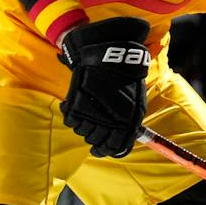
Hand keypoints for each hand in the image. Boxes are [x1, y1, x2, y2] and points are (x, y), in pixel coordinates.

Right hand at [57, 16, 152, 157]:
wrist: (109, 54)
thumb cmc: (123, 77)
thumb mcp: (135, 101)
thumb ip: (128, 123)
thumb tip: (121, 143)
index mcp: (128, 122)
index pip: (115, 147)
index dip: (106, 150)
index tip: (100, 149)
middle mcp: (110, 121)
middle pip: (96, 141)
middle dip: (93, 135)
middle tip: (92, 125)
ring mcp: (93, 113)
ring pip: (82, 132)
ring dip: (83, 125)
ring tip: (86, 112)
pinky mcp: (77, 104)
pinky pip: (71, 121)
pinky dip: (72, 116)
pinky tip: (75, 107)